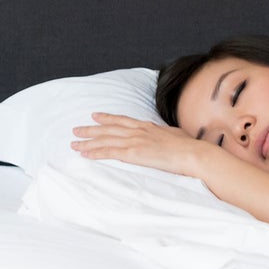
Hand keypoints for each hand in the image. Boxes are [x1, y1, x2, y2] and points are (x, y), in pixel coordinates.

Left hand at [70, 113, 209, 176]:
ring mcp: (135, 141)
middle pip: (109, 128)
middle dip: (91, 129)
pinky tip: (85, 154)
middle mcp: (138, 131)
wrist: (194, 154)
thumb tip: (166, 139)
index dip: (107, 118)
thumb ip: (165, 137)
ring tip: (74, 143)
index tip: (95, 115)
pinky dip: (95, 152)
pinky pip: (109, 152)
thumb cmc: (189, 148)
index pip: (123, 120)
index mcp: (148, 127)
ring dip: (88, 141)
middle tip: (76, 129)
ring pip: (105, 139)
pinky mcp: (133, 153)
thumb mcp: (175, 137)